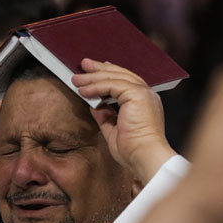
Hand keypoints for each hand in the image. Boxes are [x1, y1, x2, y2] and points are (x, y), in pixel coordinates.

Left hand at [73, 59, 175, 181]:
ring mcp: (143, 93)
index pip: (126, 81)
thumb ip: (105, 115)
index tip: (95, 70)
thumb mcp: (113, 129)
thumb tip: (94, 105)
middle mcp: (146, 94)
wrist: (144, 157)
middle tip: (83, 64)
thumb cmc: (133, 150)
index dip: (110, 73)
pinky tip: (83, 90)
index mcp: (144, 102)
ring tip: (76, 79)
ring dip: (93, 77)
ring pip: (115, 77)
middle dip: (99, 69)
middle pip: (120, 74)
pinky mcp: (137, 94)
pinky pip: (112, 85)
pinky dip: (96, 86)